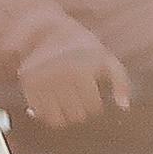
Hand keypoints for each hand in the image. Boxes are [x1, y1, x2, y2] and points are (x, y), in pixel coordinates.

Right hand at [15, 40, 133, 127]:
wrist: (47, 34)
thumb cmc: (81, 48)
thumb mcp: (106, 58)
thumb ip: (120, 82)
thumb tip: (124, 107)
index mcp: (82, 70)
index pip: (93, 107)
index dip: (95, 103)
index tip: (91, 93)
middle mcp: (61, 78)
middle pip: (76, 116)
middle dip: (80, 109)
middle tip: (78, 97)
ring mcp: (43, 83)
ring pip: (58, 119)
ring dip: (65, 114)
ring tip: (67, 101)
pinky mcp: (28, 87)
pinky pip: (41, 115)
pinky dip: (48, 113)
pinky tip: (53, 102)